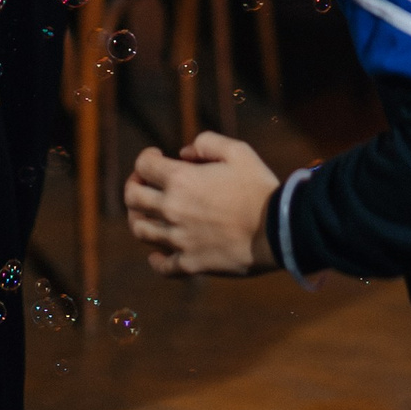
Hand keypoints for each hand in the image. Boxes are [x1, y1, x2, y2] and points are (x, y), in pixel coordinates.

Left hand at [123, 130, 280, 277]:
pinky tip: (158, 253)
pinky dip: (155, 259)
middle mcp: (173, 209)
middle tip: (146, 183)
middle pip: (132, 198)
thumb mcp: (237, 150)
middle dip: (134, 185)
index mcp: (180, 179)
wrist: (278, 230)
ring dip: (139, 218)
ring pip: (141, 230)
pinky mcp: (191, 263)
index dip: (146, 157)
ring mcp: (180, 239)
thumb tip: (184, 153)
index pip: (143, 165)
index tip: (158, 156)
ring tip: (150, 213)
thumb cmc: (259, 187)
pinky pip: (162, 266)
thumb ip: (206, 143)